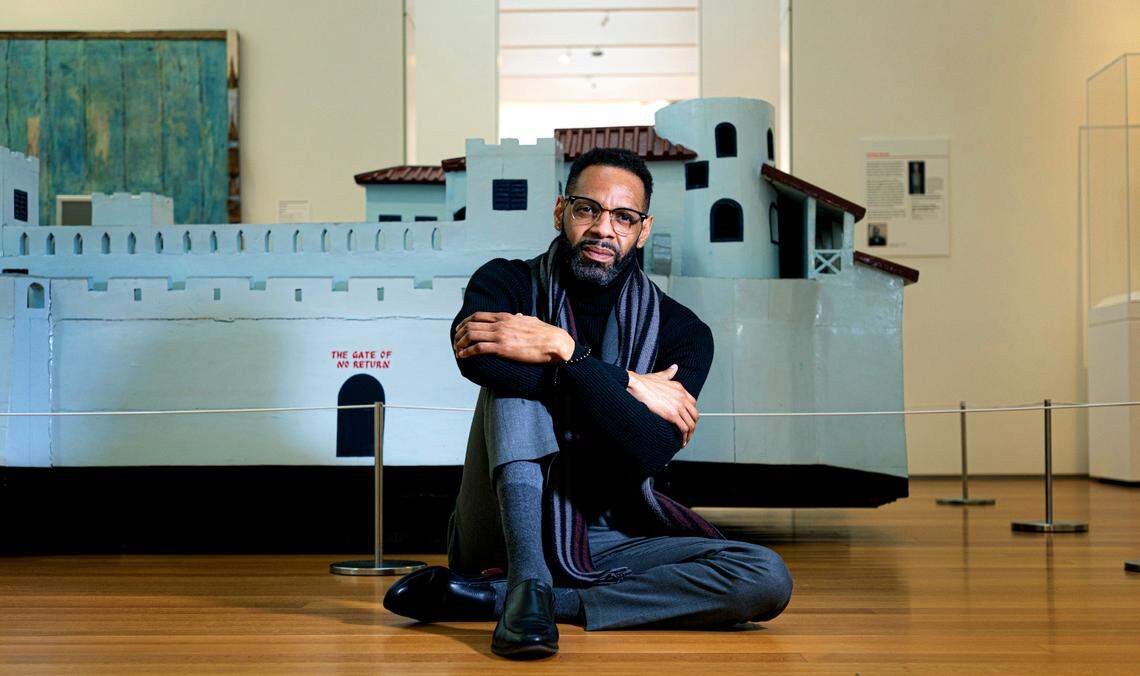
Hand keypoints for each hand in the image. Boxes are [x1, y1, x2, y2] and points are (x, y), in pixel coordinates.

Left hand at [453, 311, 574, 363]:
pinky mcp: (502, 348)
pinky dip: (467, 352)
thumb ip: (522, 318)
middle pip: (471, 325)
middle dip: (460, 333)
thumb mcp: (531, 321)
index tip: (460, 328)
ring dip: (461, 343)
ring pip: (472, 335)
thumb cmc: (545, 333)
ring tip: (457, 350)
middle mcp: (500, 324)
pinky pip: (479, 348)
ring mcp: (500, 336)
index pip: (479, 316)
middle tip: (455, 340)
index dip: (466, 322)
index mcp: (506, 317)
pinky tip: (463, 356)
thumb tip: (520, 316)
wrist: (554, 342)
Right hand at [626, 364, 698, 446]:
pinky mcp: (672, 414)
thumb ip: (668, 373)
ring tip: (684, 441)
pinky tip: (681, 442)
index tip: (685, 421)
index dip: (690, 413)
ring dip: (689, 434)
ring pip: (691, 424)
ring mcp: (678, 405)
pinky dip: (684, 437)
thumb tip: (675, 367)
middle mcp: (682, 397)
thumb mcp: (660, 376)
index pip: (692, 403)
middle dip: (692, 425)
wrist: (635, 385)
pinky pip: (683, 428)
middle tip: (686, 433)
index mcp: (680, 388)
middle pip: (694, 415)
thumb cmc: (643, 382)